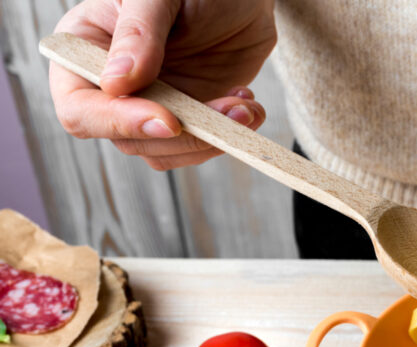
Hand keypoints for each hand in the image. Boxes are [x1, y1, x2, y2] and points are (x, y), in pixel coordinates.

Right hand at [50, 0, 275, 169]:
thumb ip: (137, 33)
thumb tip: (115, 84)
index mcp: (85, 50)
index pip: (80, 108)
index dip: (118, 122)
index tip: (168, 120)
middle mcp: (111, 86)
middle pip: (128, 140)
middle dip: (183, 134)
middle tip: (227, 110)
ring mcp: (150, 104)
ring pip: (165, 152)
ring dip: (210, 140)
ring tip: (244, 106)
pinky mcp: (187, 117)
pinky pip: (198, 146)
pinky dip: (226, 136)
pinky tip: (246, 105)